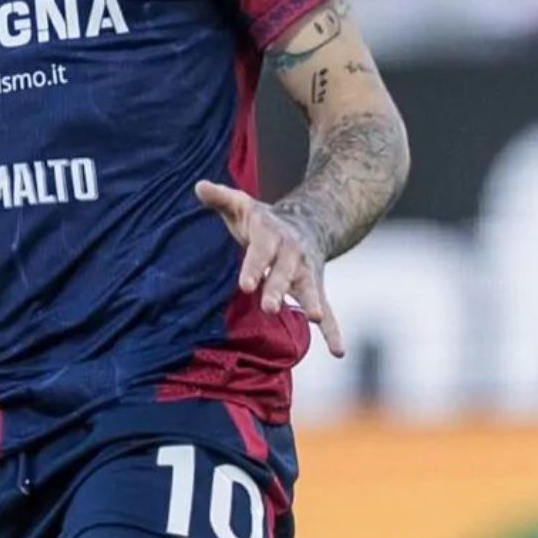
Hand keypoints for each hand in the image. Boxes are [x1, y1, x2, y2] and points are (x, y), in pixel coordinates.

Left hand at [194, 180, 345, 357]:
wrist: (306, 222)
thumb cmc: (261, 221)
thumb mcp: (242, 205)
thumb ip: (221, 198)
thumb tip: (198, 186)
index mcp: (271, 234)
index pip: (261, 251)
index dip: (254, 266)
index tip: (245, 285)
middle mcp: (293, 253)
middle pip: (285, 271)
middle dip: (278, 288)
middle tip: (269, 307)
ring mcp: (307, 272)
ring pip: (310, 288)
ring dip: (312, 303)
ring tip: (315, 318)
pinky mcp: (316, 288)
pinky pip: (329, 311)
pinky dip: (333, 331)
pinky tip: (338, 351)